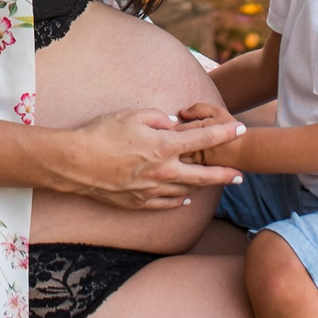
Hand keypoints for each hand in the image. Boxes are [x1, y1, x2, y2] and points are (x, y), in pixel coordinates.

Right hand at [35, 107, 246, 211]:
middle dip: (225, 173)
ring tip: (213, 184)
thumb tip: (172, 123)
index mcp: (165, 146)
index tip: (239, 129)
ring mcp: (154, 189)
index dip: (224, 133)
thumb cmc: (102, 134)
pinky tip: (184, 198)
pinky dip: (179, 200)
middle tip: (241, 175)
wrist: (76, 163)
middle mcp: (165, 171)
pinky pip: (167, 203)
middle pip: (204, 175)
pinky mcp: (140, 202)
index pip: (203, 139)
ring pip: (186, 190)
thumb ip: (158, 118)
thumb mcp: (131, 115)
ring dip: (202, 186)